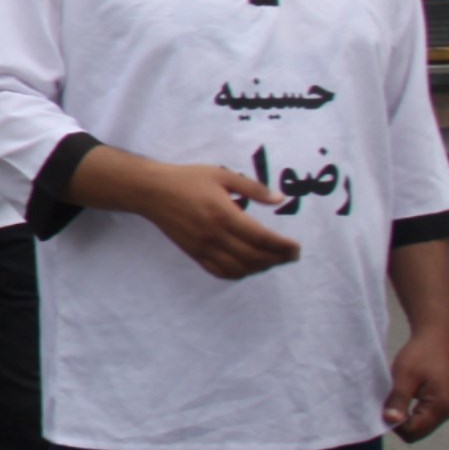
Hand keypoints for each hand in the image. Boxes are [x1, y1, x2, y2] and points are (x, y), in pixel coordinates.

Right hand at [94, 152, 301, 278]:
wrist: (151, 191)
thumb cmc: (187, 179)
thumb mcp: (221, 175)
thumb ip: (252, 188)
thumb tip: (279, 199)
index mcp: (223, 213)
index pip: (261, 238)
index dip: (282, 246)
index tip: (296, 247)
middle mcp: (214, 235)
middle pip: (254, 256)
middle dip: (277, 259)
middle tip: (292, 256)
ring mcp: (203, 247)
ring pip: (239, 268)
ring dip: (260, 268)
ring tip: (273, 261)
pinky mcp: (194, 253)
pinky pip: (220, 272)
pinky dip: (238, 274)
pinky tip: (248, 267)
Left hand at [384, 330, 448, 441]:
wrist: (436, 336)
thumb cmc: (420, 354)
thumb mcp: (404, 377)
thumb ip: (398, 401)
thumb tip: (390, 421)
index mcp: (440, 408)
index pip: (412, 432)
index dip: (395, 424)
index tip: (385, 405)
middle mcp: (446, 412)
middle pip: (416, 432)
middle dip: (399, 422)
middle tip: (388, 400)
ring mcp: (444, 408)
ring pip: (418, 424)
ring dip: (403, 415)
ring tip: (395, 395)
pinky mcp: (440, 402)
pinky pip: (421, 415)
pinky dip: (409, 410)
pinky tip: (402, 394)